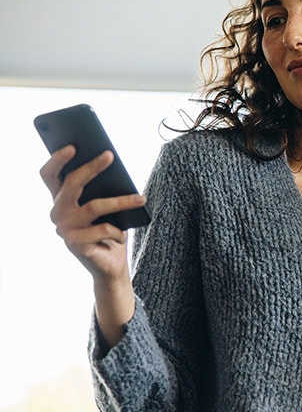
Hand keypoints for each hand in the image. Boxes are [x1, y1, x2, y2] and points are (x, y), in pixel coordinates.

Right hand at [40, 146, 144, 282]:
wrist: (111, 266)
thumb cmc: (110, 232)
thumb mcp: (107, 208)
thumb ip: (102, 190)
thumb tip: (109, 164)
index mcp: (61, 200)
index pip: (50, 175)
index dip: (57, 160)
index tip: (73, 146)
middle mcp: (58, 213)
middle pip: (71, 184)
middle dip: (91, 167)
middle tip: (109, 155)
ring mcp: (64, 229)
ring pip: (94, 206)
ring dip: (121, 201)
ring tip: (141, 198)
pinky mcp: (74, 244)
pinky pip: (102, 229)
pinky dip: (118, 231)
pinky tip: (123, 236)